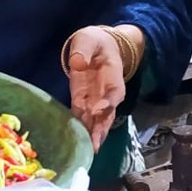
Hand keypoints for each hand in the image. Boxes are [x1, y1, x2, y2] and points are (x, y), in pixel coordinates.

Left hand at [66, 27, 126, 152]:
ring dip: (92, 135)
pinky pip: (82, 117)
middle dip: (101, 129)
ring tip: (88, 151)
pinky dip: (80, 130)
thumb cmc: (94, 42)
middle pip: (107, 114)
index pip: (115, 92)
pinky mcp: (81, 101)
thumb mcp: (88, 39)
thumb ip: (84, 49)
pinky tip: (76, 143)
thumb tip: (77, 63)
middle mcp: (106, 93)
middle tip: (96, 144)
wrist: (95, 46)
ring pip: (96, 121)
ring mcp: (94, 99)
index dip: (110, 102)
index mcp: (112, 76)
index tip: (101, 109)